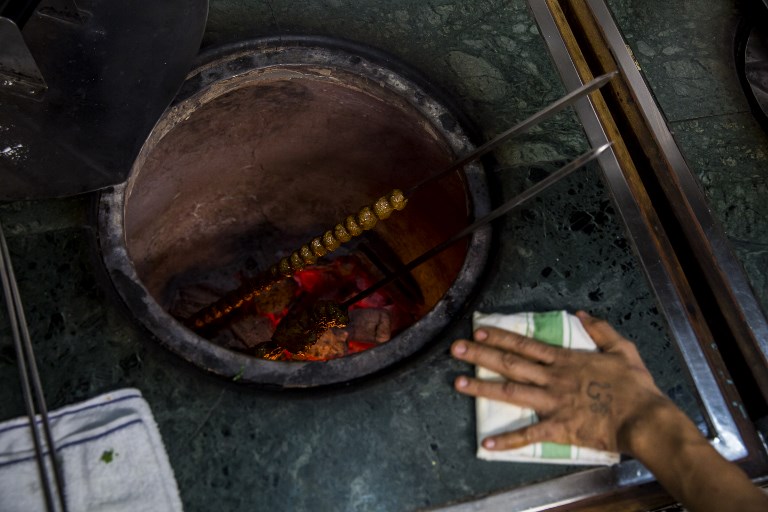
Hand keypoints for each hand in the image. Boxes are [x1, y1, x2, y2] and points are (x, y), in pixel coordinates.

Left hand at [451, 311, 670, 453]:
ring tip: (458, 383)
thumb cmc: (635, 386)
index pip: (525, 344)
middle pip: (510, 363)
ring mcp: (553, 403)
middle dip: (481, 354)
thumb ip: (601, 330)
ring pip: (511, 392)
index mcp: (565, 360)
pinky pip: (529, 435)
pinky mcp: (558, 427)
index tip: (478, 330)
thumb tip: (582, 313)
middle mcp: (553, 378)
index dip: (500, 336)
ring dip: (483, 388)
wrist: (644, 418)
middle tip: (455, 348)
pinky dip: (507, 441)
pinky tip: (486, 444)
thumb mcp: (622, 349)